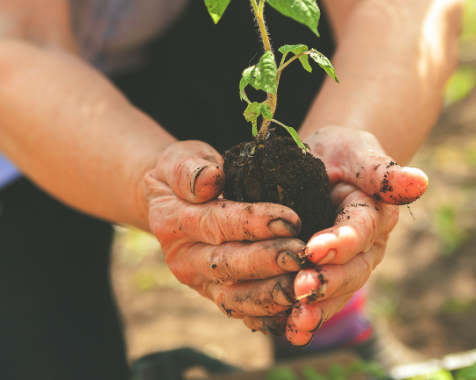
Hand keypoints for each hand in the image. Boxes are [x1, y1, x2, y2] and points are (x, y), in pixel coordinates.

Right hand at [145, 141, 305, 335]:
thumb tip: (210, 179)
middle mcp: (183, 259)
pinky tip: (296, 310)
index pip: (216, 223)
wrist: (174, 204)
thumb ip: (189, 169)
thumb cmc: (187, 174)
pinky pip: (244, 313)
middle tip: (302, 255)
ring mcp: (200, 283)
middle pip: (226, 265)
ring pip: (235, 298)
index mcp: (173, 222)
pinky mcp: (217, 297)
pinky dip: (269, 317)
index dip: (253, 223)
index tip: (290, 220)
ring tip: (303, 285)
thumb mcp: (180, 158)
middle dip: (267, 262)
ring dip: (270, 295)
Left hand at [283, 126, 428, 344]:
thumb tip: (418, 181)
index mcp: (374, 215)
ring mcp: (347, 268)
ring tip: (297, 321)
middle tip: (301, 288)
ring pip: (337, 295)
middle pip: (352, 271)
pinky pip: (317, 305)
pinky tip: (284, 330)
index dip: (340, 242)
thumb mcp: (358, 152)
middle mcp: (366, 248)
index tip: (315, 248)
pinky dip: (301, 320)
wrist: (325, 165)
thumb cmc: (342, 153)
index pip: (360, 232)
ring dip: (317, 310)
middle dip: (327, 283)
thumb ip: (381, 170)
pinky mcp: (325, 280)